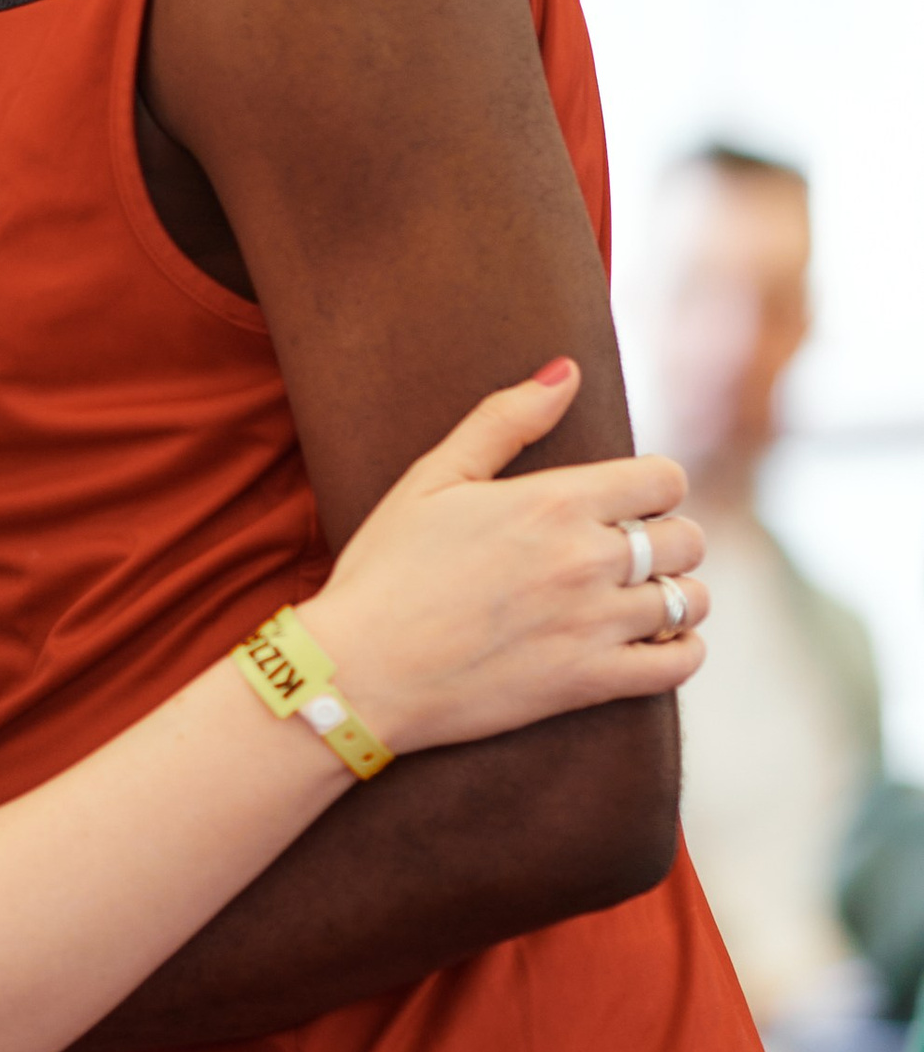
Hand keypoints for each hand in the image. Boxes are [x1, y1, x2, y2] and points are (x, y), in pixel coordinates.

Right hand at [299, 359, 706, 756]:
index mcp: (553, 501)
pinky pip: (680, 664)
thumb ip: (505, 419)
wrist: (360, 671)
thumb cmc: (386, 569)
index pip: (664, 479)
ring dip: (675, 595)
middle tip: (630, 551)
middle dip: (666, 538)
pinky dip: (681, 650)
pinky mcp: (590, 681)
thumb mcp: (432, 478)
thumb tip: (566, 370)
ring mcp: (593, 624)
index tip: (629, 500)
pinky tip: (653, 641)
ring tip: (639, 598)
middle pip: (685, 538)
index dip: (654, 486)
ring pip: (691, 600)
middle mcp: (586, 559)